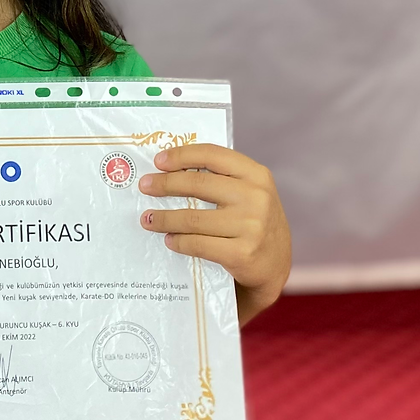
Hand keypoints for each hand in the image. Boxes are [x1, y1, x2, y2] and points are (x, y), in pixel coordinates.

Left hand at [138, 144, 290, 324]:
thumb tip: (169, 169)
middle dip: (165, 184)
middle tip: (145, 187)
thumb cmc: (252, 221)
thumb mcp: (248, 193)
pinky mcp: (242, 253)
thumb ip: (220, 178)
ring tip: (148, 219)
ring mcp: (251, 226)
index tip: (158, 161)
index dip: (182, 155)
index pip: (213, 155)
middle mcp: (257, 197)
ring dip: (164, 218)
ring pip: (193, 218)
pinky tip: (169, 240)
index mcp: (256, 175)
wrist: (275, 264)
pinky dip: (178, 241)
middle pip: (198, 184)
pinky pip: (198, 244)